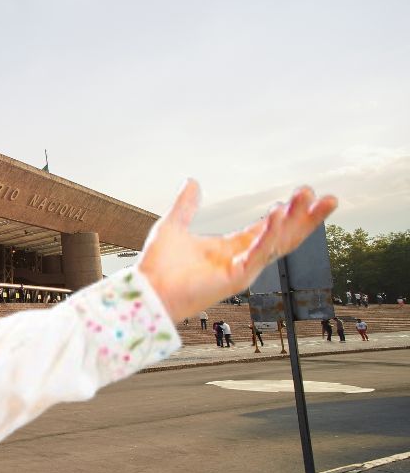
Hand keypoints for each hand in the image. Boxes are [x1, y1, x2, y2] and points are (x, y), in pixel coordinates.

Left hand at [138, 180, 336, 321]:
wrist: (146, 290)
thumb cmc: (158, 266)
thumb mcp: (174, 225)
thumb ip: (186, 205)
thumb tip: (193, 182)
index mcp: (231, 248)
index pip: (269, 228)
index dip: (287, 212)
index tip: (304, 194)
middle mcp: (241, 259)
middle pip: (282, 236)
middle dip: (305, 218)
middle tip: (325, 197)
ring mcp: (241, 270)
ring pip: (276, 244)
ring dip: (294, 222)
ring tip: (309, 200)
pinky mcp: (235, 279)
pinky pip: (257, 254)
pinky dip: (268, 235)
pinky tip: (278, 217)